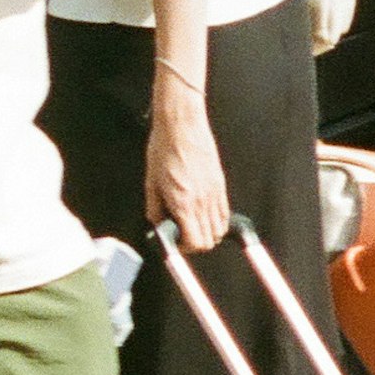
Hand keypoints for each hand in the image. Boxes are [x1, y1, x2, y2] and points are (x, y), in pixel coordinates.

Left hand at [145, 83, 231, 252]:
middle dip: (195, 243)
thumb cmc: (163, 150)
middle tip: (180, 234)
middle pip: (210, 240)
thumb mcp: (151, 183)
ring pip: (220, 229)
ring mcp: (215, 193)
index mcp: (184, 203)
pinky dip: (215, 220)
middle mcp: (203, 201)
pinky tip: (201, 212)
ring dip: (206, 233)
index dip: (185, 249)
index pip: (195, 242)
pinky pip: (224, 213)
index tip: (174, 243)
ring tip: (190, 223)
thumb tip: (158, 225)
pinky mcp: (221, 184)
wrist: (182, 126)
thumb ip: (155, 209)